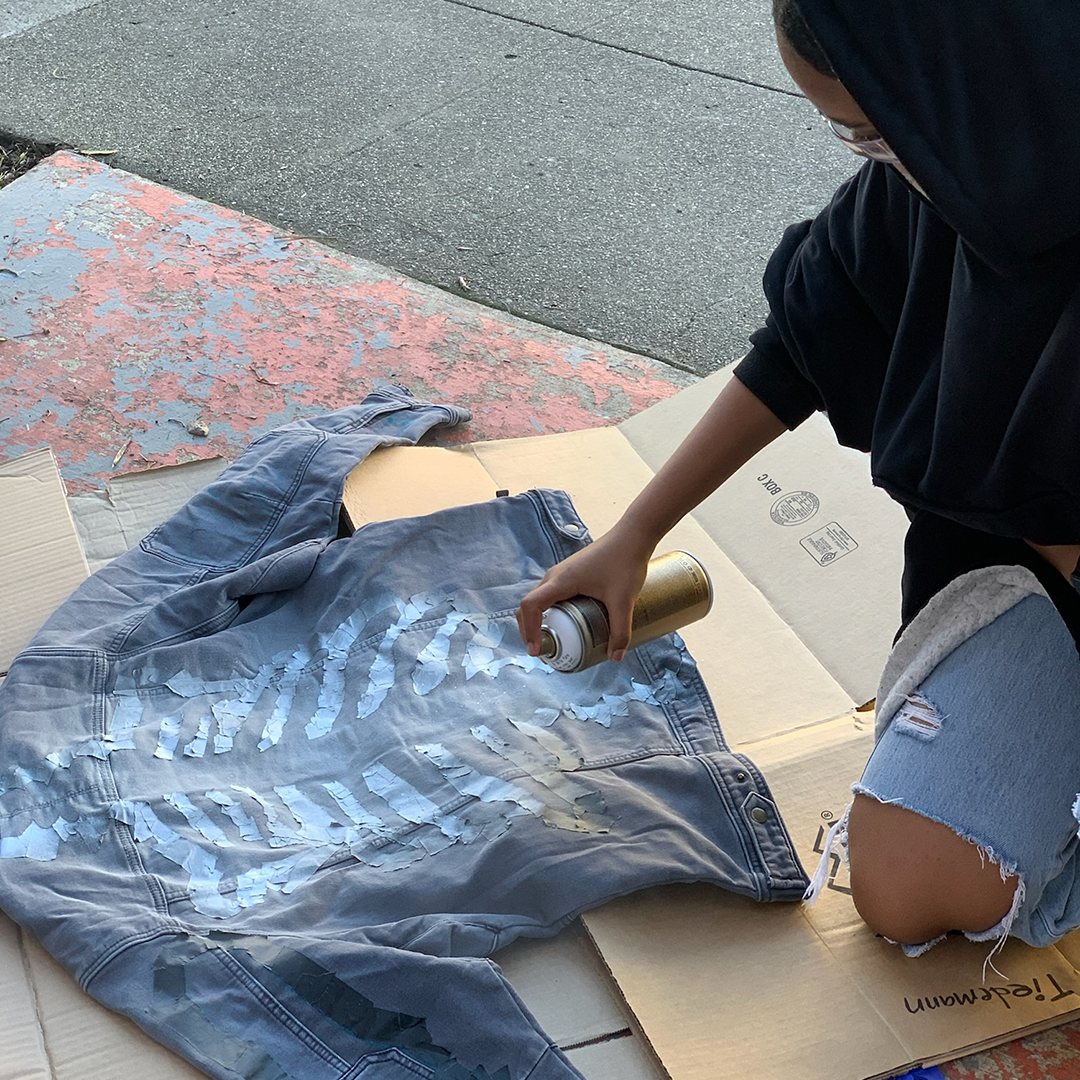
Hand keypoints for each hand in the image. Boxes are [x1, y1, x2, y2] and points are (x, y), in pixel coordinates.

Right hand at [516, 525, 652, 661]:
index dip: (528, 630)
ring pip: (539, 600)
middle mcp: (555, 576)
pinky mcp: (570, 574)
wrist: (633, 536)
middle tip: (542, 652)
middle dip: (529, 630)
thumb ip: (620, 630)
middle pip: (529, 605)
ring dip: (538, 621)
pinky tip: (565, 624)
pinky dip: (549, 612)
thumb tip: (616, 658)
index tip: (537, 650)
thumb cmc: (625, 562)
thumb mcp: (623, 601)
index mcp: (561, 581)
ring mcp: (561, 574)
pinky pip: (551, 595)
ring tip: (551, 641)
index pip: (530, 606)